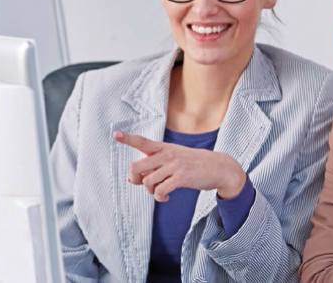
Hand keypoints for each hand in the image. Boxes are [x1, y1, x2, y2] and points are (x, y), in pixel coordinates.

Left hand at [113, 131, 245, 201]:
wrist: (217, 167)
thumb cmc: (192, 164)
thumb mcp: (174, 158)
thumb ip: (154, 165)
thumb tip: (131, 179)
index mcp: (164, 147)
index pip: (142, 141)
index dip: (127, 139)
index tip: (115, 134)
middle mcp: (167, 154)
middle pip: (136, 166)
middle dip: (134, 179)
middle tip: (142, 183)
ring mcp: (174, 165)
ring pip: (147, 182)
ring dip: (150, 191)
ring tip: (159, 191)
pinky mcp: (181, 178)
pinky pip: (160, 191)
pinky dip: (159, 197)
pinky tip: (165, 197)